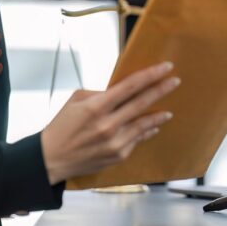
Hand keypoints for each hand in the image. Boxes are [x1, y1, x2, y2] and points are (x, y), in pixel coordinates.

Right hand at [40, 62, 180, 184]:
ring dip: (158, 115)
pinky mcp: (117, 156)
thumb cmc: (62, 126)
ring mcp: (115, 142)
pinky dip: (147, 131)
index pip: (130, 86)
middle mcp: (108, 125)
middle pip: (142, 103)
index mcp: (96, 107)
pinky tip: (153, 126)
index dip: (150, 75)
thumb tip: (121, 91)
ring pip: (144, 124)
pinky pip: (137, 139)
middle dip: (161, 89)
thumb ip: (100, 94)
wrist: (51, 159)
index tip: (165, 67)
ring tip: (168, 109)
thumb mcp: (75, 101)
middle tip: (175, 81)